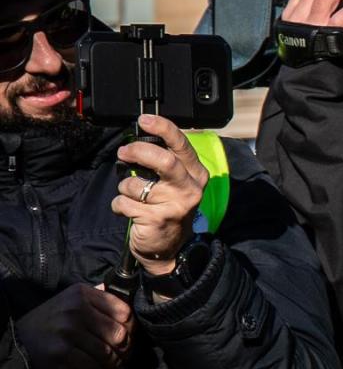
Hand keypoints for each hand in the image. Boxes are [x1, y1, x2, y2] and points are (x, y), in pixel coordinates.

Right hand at [15, 284, 132, 368]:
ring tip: (117, 367)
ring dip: (115, 364)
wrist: (20, 336)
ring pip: (108, 353)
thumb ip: (99, 299)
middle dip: (126, 349)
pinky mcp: (61, 354)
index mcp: (82, 294)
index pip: (123, 312)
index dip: (132, 328)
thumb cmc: (53, 318)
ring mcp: (67, 332)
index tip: (130, 337)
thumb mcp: (73, 299)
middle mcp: (75, 311)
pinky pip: (93, 366)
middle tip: (126, 356)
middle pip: (119, 334)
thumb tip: (129, 302)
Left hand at [112, 115, 207, 272]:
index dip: (162, 128)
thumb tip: (139, 139)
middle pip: (163, 161)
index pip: (181, 144)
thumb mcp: (175, 183)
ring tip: (132, 196)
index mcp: (196, 173)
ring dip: (124, 188)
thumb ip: (164, 162)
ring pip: (136, 185)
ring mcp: (175, 205)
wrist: (170, 248)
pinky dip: (119, 206)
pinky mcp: (157, 220)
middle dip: (138, 152)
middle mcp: (190, 188)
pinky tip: (130, 212)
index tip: (144, 120)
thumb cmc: (168, 208)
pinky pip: (124, 204)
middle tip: (124, 153)